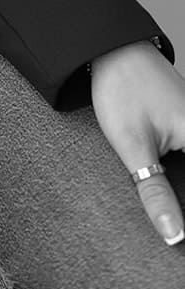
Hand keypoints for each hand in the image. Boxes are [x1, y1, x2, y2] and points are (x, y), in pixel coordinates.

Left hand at [89, 40, 184, 245]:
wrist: (112, 48)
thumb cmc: (122, 88)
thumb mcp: (133, 146)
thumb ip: (155, 193)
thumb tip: (175, 237)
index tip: (181, 240)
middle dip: (182, 205)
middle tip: (174, 235)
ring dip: (180, 192)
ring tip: (173, 223)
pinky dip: (180, 178)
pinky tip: (170, 194)